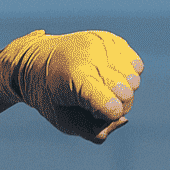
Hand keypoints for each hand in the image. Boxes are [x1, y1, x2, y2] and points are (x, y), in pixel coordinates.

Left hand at [0, 30, 142, 143]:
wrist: (34, 60)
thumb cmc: (49, 95)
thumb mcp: (62, 121)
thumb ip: (92, 131)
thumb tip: (123, 120)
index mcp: (76, 78)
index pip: (112, 105)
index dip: (108, 116)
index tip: (96, 115)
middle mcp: (91, 57)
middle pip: (127, 94)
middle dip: (116, 106)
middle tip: (93, 103)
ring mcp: (101, 45)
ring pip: (134, 78)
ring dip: (122, 90)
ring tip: (100, 88)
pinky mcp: (110, 39)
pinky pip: (135, 64)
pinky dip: (127, 75)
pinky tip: (107, 76)